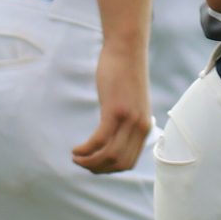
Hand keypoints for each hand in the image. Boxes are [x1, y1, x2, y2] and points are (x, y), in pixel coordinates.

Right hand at [76, 41, 152, 173]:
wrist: (127, 49)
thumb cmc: (125, 73)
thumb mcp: (129, 102)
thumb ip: (125, 120)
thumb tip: (113, 132)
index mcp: (144, 127)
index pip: (129, 162)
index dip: (109, 170)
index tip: (93, 165)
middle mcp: (140, 127)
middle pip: (119, 163)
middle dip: (98, 169)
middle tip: (81, 163)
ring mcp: (129, 119)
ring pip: (110, 155)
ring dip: (90, 162)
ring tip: (76, 157)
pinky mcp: (115, 110)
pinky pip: (100, 140)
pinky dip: (86, 149)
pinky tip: (76, 149)